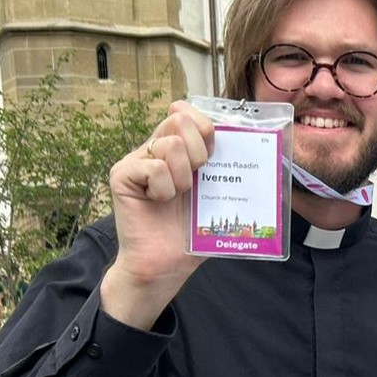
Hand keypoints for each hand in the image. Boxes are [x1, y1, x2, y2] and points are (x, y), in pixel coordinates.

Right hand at [99, 101, 214, 329]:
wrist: (168, 263)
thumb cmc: (193, 230)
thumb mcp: (217, 192)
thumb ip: (226, 165)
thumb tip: (254, 140)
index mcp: (177, 149)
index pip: (187, 112)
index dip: (204, 126)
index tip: (212, 151)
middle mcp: (154, 149)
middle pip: (179, 121)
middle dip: (198, 151)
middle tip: (196, 178)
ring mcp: (135, 160)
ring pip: (170, 145)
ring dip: (183, 177)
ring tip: (177, 197)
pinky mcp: (121, 175)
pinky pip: (154, 168)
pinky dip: (165, 189)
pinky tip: (158, 203)